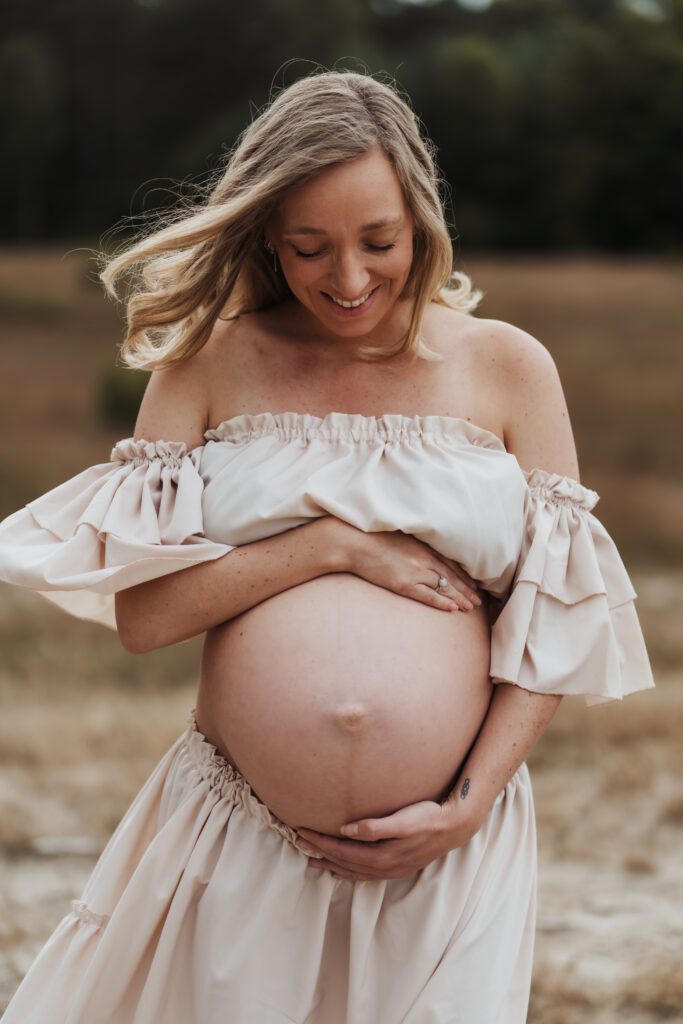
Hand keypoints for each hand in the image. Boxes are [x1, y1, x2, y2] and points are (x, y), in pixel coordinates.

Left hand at [296, 797, 483, 881]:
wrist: (453, 828)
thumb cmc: (427, 817)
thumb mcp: (403, 819)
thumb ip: (375, 827)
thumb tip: (347, 830)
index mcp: (382, 856)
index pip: (342, 850)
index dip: (321, 842)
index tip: (302, 831)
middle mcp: (383, 867)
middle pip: (344, 862)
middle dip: (321, 853)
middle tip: (299, 842)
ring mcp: (390, 869)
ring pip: (353, 871)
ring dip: (331, 865)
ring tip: (313, 859)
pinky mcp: (395, 866)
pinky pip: (364, 874)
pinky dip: (348, 872)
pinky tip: (342, 869)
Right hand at [326, 517, 482, 613]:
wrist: (354, 543)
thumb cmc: (371, 538)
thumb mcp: (398, 536)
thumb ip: (412, 545)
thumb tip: (417, 552)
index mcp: (422, 545)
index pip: (449, 562)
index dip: (463, 574)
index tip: (473, 583)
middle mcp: (423, 558)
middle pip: (451, 575)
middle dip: (466, 588)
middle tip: (479, 600)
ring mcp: (415, 571)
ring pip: (444, 587)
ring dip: (460, 598)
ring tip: (471, 607)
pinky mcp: (404, 583)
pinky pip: (428, 596)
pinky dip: (442, 602)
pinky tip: (453, 609)